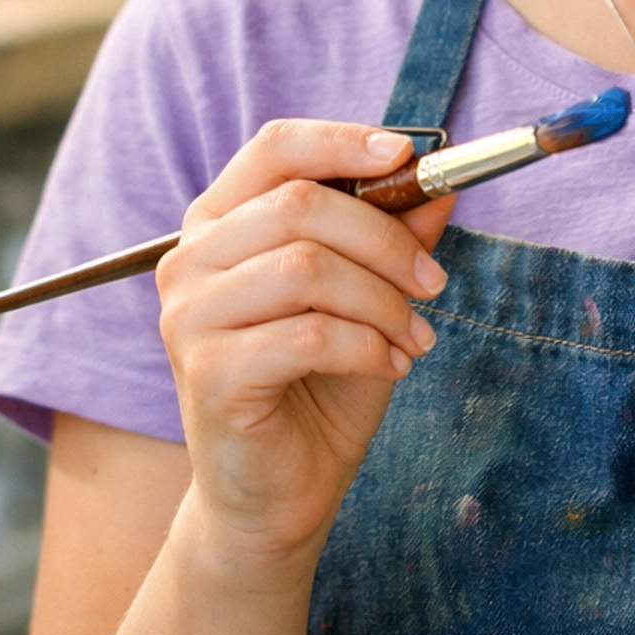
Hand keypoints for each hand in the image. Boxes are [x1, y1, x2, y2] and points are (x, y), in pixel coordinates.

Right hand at [156, 122, 454, 573]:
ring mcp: (190, 316)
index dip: (343, 141)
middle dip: (386, 239)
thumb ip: (397, 236)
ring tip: (415, 336)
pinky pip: (308, 335)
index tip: (408, 155)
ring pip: (307, 268)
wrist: (279, 494)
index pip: (275, 148)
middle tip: (435, 282)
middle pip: (301, 205)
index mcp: (222, 223)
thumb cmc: (321, 386)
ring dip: (383, 301)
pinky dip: (367, 346)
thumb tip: (443, 182)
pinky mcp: (207, 372)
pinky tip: (392, 367)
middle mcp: (191, 259)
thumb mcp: (371, 298)